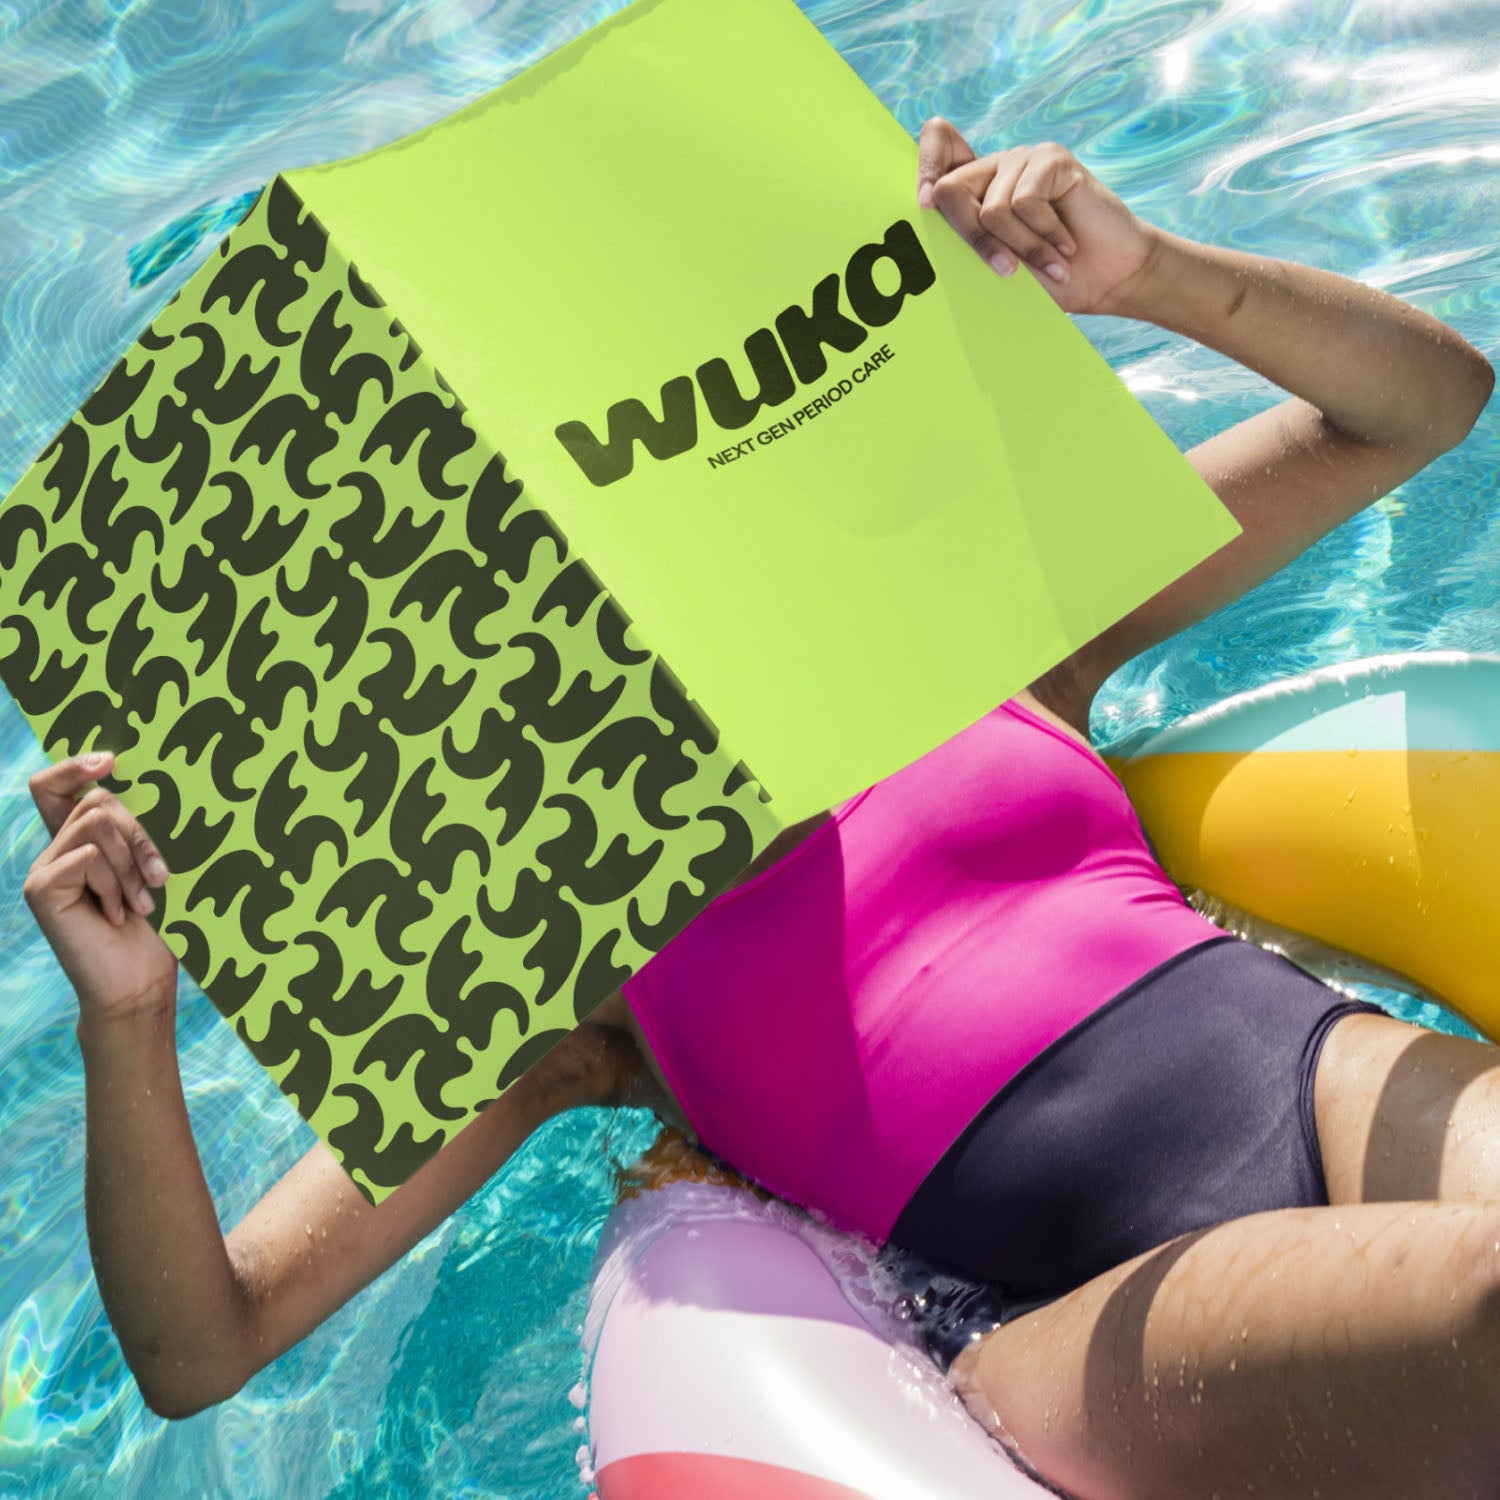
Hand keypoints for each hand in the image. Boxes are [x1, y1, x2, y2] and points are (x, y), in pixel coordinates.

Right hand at [24, 751, 177, 1024]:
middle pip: (95, 801)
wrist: (138, 983)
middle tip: (158, 879)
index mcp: (77, 845)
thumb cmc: (155, 929)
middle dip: (138, 834)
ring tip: (142, 902)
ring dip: (131, 861)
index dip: (74, 766)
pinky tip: (118, 915)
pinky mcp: (40, 888)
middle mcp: (53, 853)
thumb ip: (133, 831)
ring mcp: (42, 870)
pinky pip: (89, 854)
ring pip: (96, 823)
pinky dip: (115, 881)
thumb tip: (134, 782)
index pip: (53, 787)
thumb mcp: (148, 867)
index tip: (111, 762)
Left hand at [915, 116, 1163, 317]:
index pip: (936, 142)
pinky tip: (1065, 245)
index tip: (924, 205)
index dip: (924, 166)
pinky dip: (1043, 235)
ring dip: (1021, 248)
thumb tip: (926, 213)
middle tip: (1008, 270)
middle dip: (975, 241)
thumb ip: (963, 240)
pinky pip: (1024, 202)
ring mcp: (1022, 159)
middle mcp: (994, 167)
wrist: (1107, 279)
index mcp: (974, 188)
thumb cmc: (1047, 280)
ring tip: (1049, 262)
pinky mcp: (1051, 159)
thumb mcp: (995, 266)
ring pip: (992, 209)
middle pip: (949, 190)